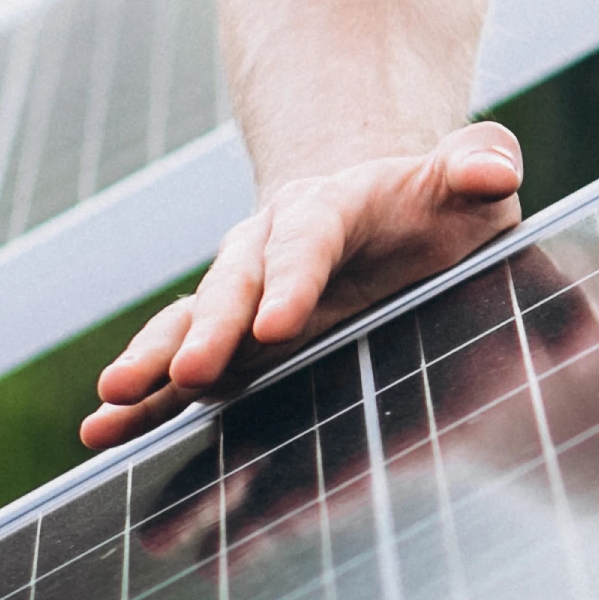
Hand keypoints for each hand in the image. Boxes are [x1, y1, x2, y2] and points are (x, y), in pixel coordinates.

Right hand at [78, 121, 527, 447]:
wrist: (384, 215)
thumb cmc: (439, 206)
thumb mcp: (470, 181)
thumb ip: (480, 164)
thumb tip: (495, 169)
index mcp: (331, 208)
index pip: (307, 240)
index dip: (291, 280)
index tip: (279, 328)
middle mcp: (268, 252)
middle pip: (232, 288)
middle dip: (208, 332)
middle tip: (190, 374)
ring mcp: (241, 300)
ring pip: (186, 330)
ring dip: (151, 367)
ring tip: (111, 407)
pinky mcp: (228, 345)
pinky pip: (177, 371)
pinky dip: (143, 403)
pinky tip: (103, 435)